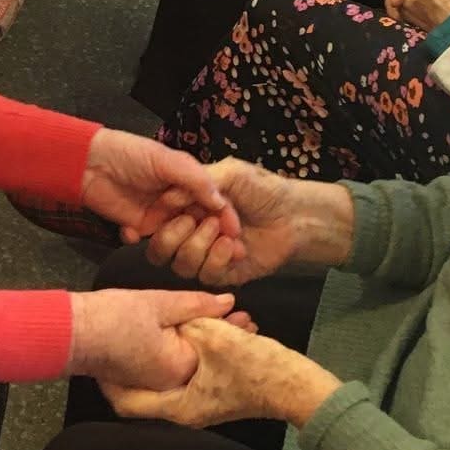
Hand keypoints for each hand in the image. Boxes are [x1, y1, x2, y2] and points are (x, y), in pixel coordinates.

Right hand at [67, 287, 235, 389]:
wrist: (71, 333)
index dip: (233, 330)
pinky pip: (170, 366)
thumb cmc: (112, 316)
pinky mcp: (141, 381)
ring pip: (187, 362)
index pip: (216, 348)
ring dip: (203, 343)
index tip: (248, 319)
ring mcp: (154, 386)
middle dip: (222, 339)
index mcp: (179, 366)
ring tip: (222, 323)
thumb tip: (229, 302)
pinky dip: (181, 350)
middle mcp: (170, 383)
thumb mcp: (159, 302)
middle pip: (204, 358)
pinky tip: (186, 333)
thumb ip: (197, 304)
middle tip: (245, 321)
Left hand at [80, 129, 243, 249]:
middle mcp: (177, 202)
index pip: (213, 205)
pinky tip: (132, 232)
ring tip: (167, 232)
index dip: (226, 220)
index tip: (236, 237)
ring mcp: (158, 217)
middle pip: (199, 225)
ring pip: (177, 239)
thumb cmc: (131, 153)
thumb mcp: (167, 160)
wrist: (90, 162)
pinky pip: (147, 243)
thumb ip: (195, 180)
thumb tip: (219, 202)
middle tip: (210, 246)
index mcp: (189, 183)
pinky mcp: (137, 227)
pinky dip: (139, 240)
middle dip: (206, 237)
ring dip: (175, 239)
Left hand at [101, 317, 341, 430]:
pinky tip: (187, 328)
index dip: (107, 379)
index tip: (98, 355)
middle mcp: (183, 410)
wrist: (296, 387)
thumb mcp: (218, 339)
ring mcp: (198, 402)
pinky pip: (185, 372)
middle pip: (142, 389)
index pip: (125, 401)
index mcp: (177, 406)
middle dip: (133, 362)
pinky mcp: (212, 391)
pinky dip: (182, 353)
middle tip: (119, 336)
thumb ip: (188, 325)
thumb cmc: (258, 369)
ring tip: (151, 328)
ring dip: (162, 354)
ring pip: (165, 377)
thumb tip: (166, 317)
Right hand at [140, 157, 353, 286]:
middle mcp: (190, 234)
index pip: (155, 219)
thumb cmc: (263, 190)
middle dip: (174, 235)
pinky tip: (235, 247)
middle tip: (196, 219)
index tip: (176, 207)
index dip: (159, 217)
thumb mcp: (229, 174)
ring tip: (223, 230)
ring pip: (180, 264)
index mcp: (185, 208)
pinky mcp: (222, 274)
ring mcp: (205, 256)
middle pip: (159, 249)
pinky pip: (205, 275)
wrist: (293, 216)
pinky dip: (218, 259)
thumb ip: (197, 182)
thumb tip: (169, 196)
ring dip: (199, 246)